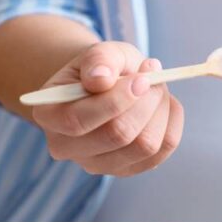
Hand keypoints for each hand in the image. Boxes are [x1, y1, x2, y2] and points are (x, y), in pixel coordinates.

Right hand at [31, 41, 184, 175]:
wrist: (108, 85)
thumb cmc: (102, 68)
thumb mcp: (101, 52)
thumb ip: (99, 59)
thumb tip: (100, 80)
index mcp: (49, 116)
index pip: (79, 121)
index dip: (116, 100)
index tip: (142, 78)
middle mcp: (67, 148)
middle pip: (117, 135)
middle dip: (145, 102)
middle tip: (153, 77)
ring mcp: (98, 165)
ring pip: (145, 146)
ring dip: (160, 110)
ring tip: (156, 88)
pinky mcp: (128, 169)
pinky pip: (163, 150)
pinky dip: (171, 122)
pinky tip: (163, 104)